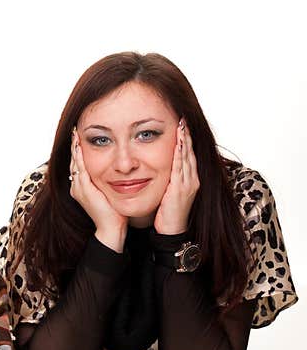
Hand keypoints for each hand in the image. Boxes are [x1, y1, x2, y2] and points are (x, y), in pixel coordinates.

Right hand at [70, 130, 126, 250]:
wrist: (112, 229)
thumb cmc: (115, 213)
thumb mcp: (110, 193)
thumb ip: (109, 182)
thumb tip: (119, 170)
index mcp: (82, 187)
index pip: (78, 164)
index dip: (78, 150)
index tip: (80, 136)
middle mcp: (77, 186)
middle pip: (73, 160)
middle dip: (74, 145)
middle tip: (75, 129)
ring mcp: (78, 187)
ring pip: (74, 162)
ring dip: (75, 147)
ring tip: (75, 133)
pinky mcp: (83, 188)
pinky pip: (79, 167)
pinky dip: (79, 155)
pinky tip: (80, 144)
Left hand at [154, 120, 199, 234]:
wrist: (171, 230)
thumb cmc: (167, 213)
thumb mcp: (168, 192)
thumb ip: (167, 179)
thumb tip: (156, 168)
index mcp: (189, 179)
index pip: (188, 154)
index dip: (185, 139)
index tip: (181, 125)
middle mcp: (192, 179)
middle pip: (190, 152)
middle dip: (187, 135)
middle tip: (183, 119)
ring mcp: (188, 184)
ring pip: (187, 158)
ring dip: (184, 141)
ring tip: (181, 126)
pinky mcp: (182, 189)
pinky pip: (181, 169)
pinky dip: (180, 156)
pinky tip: (178, 145)